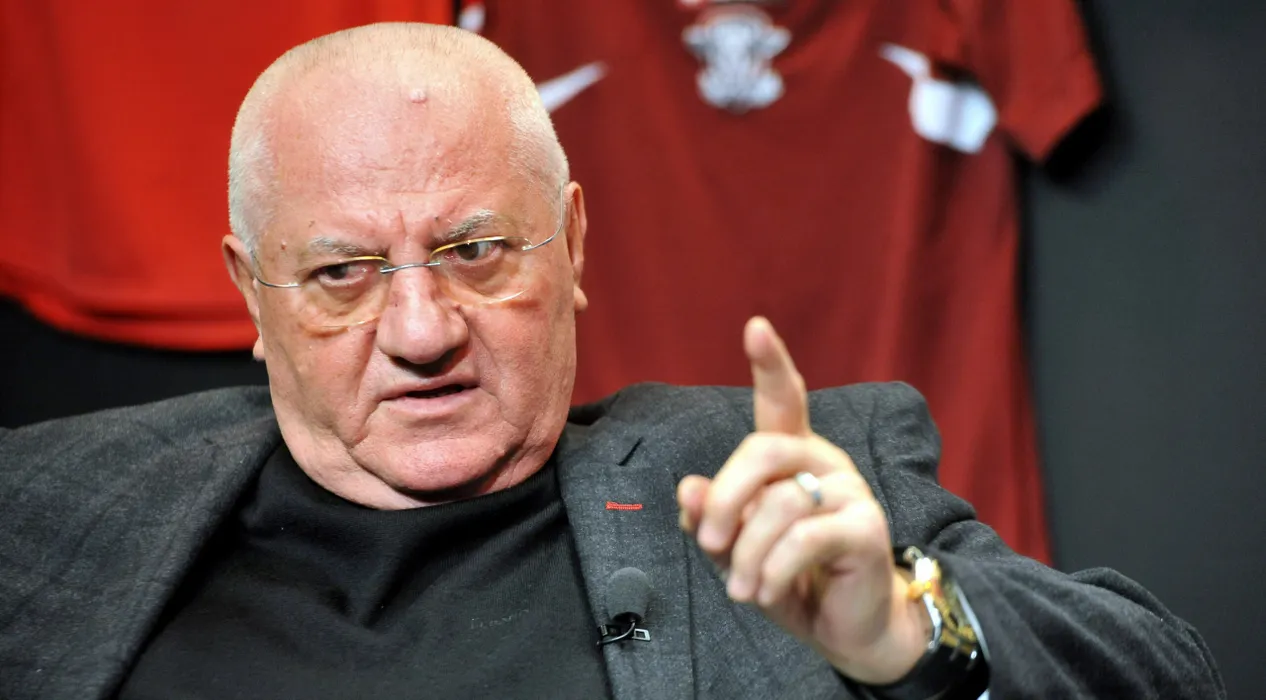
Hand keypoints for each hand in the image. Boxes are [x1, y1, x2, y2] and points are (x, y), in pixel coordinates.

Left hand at [677, 317, 930, 683]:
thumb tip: (688, 487)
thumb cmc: (788, 577)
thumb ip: (712, 516)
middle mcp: (825, 461)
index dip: (771, 363)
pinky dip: (774, 570)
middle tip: (705, 541)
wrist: (845, 628)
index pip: (784, 398)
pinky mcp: (868, 529)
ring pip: (780, 504)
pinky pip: (806, 539)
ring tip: (739, 589)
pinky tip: (765, 593)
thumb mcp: (736, 549)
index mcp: (793, 455)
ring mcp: (851, 492)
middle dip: (725, 497)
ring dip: (747, 553)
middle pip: (763, 449)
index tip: (755, 327)